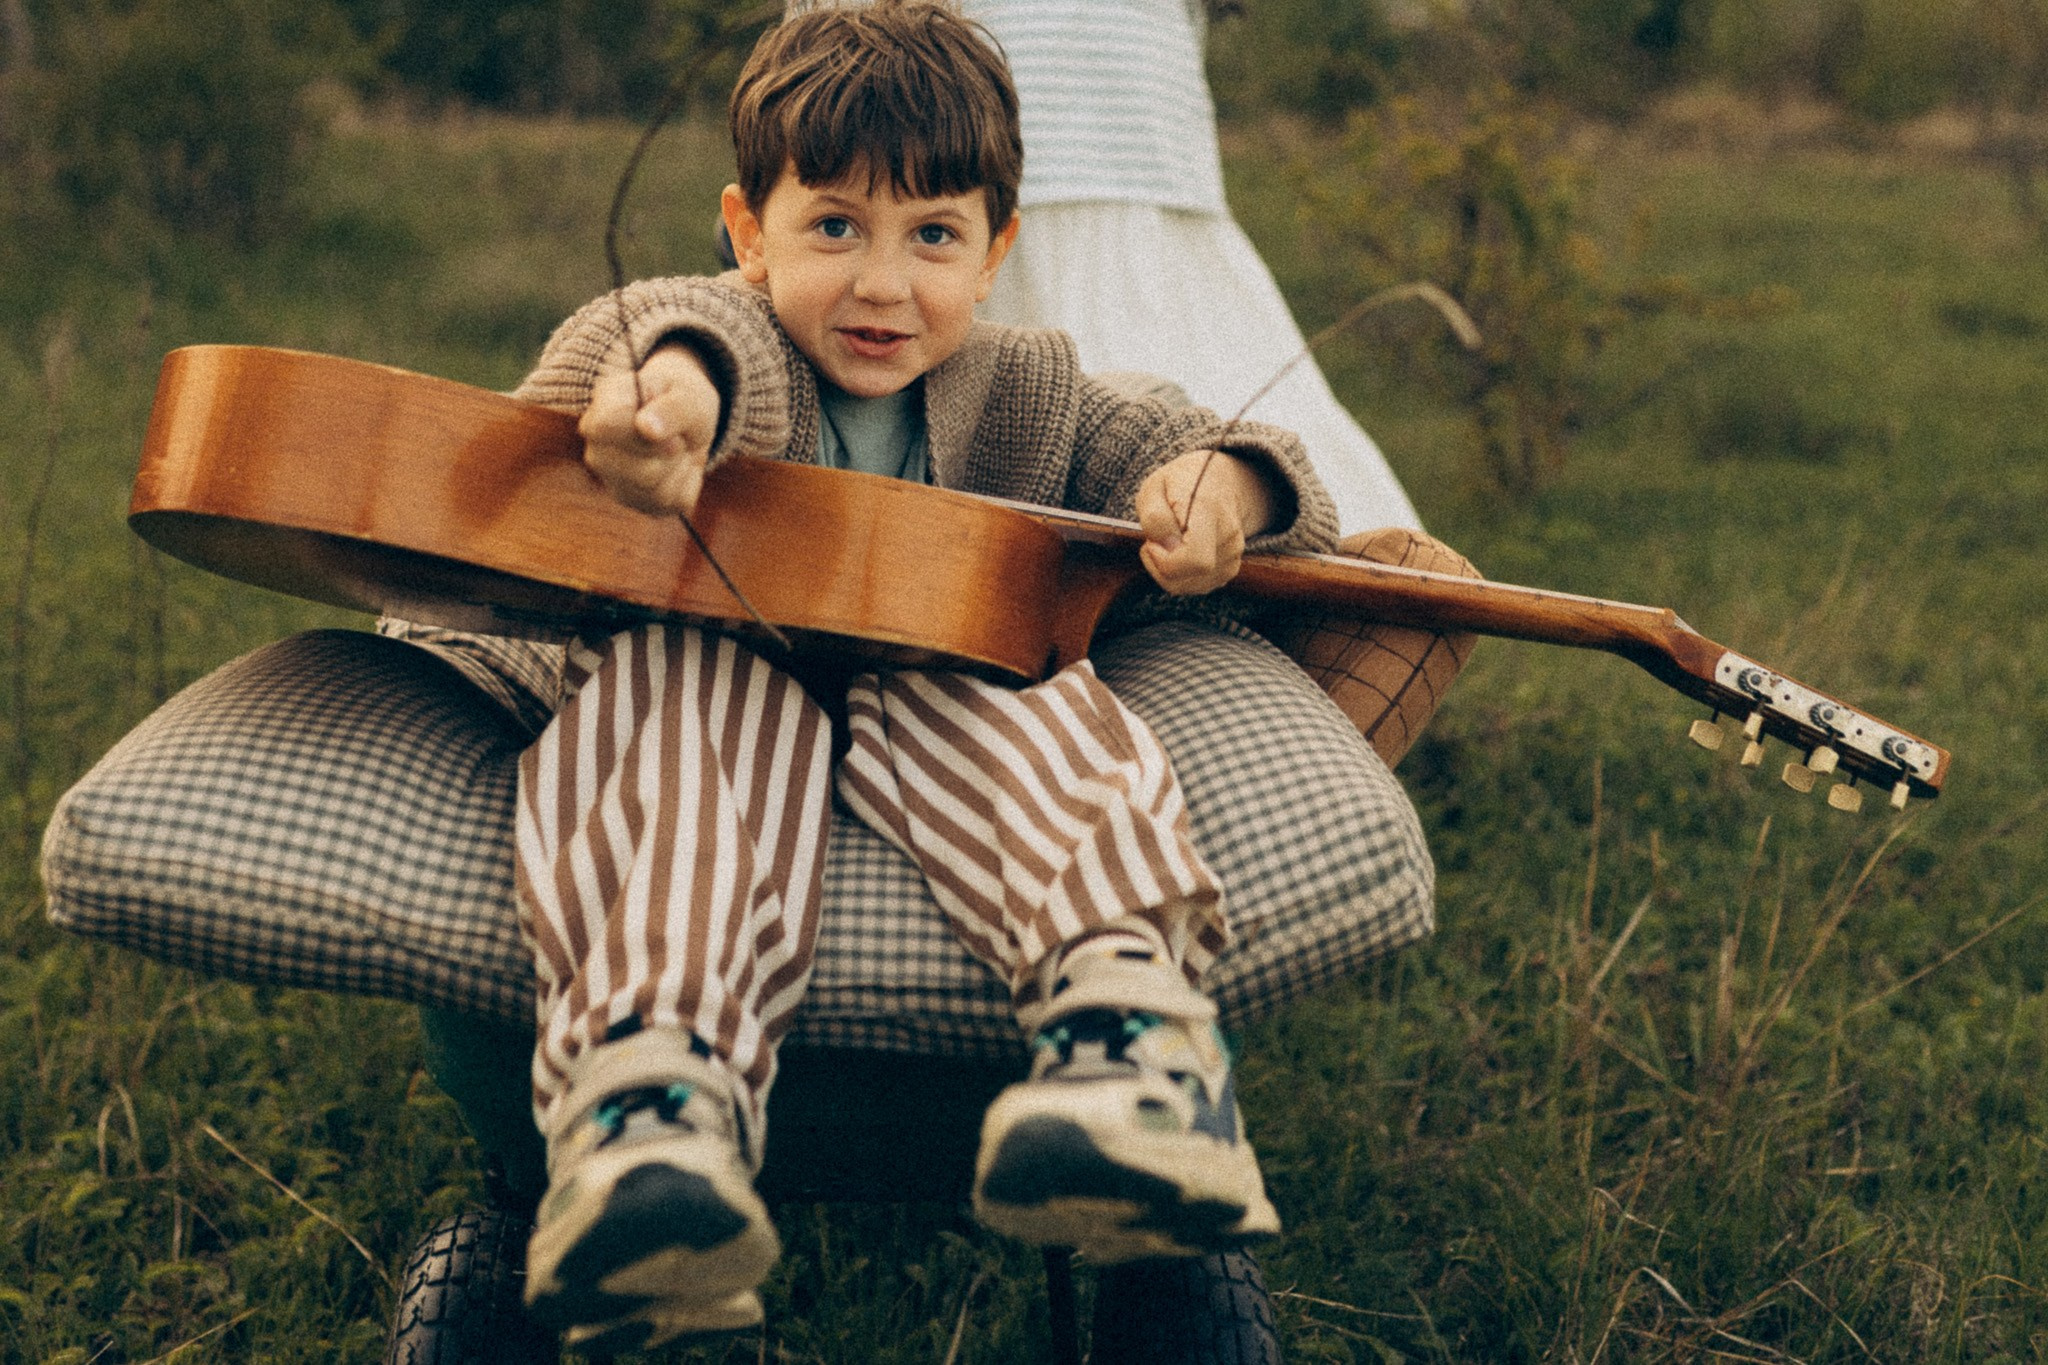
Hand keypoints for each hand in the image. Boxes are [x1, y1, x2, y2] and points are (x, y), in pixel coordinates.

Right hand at [579, 343, 720, 516]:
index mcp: (602, 409)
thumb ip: (670, 407)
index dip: (645, 429)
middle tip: (677, 435)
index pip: (605, 428)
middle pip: (640, 470)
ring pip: (655, 490)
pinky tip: (679, 465)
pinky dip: (687, 483)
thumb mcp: (687, 392)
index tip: (666, 423)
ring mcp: (614, 481)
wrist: (683, 417)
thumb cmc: (678, 398)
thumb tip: (646, 428)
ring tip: (677, 446)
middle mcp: (598, 450)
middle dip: (672, 452)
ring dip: (680, 466)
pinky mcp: (637, 502)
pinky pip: (671, 503)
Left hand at [1134, 449, 1278, 594]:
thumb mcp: (1155, 486)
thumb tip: (1165, 546)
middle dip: (1160, 567)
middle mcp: (1228, 536)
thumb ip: (1154, 516)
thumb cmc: (1183, 482)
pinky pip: (1196, 587)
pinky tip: (1178, 553)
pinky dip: (1180, 577)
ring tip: (1168, 543)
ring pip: (1190, 587)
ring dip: (1168, 572)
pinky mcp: (1230, 569)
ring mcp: (1233, 555)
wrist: (1221, 481)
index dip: (1165, 561)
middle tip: (1155, 541)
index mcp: (1209, 510)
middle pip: (1189, 579)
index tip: (1151, 542)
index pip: (1196, 559)